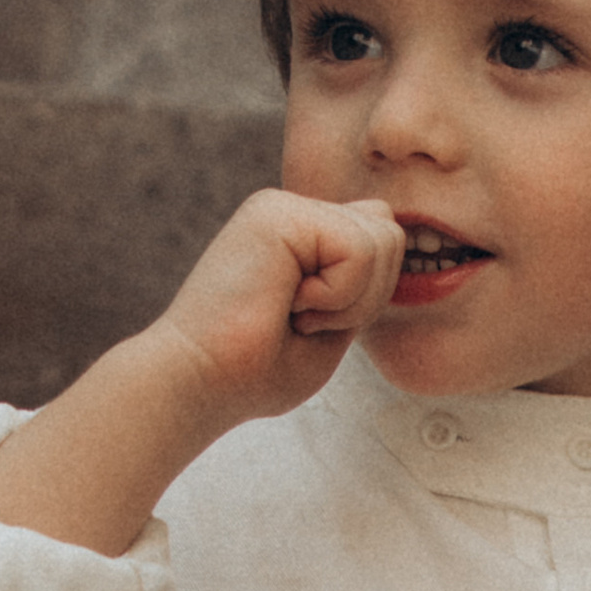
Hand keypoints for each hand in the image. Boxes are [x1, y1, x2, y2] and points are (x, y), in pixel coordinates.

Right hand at [154, 187, 407, 420]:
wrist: (199, 383)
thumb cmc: (255, 371)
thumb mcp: (331, 324)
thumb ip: (363, 278)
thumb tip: (392, 227)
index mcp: (300, 239)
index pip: (380, 241)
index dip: (366, 296)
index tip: (310, 326)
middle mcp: (290, 214)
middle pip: (389, 233)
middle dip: (366, 296)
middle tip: (304, 321)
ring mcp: (282, 208)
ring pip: (383, 238)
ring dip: (350, 300)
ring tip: (294, 313)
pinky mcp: (276, 212)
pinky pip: (359, 249)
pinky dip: (337, 295)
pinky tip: (288, 304)